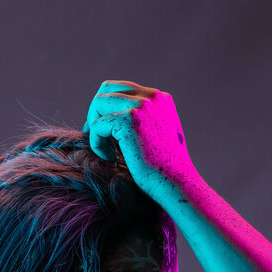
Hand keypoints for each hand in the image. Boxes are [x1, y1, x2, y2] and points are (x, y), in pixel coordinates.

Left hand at [81, 80, 199, 203]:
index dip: (108, 109)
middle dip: (96, 112)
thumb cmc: (167, 170)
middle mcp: (152, 97)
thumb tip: (119, 119)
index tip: (104, 131)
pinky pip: (97, 125)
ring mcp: (140, 106)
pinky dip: (97, 143)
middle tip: (96, 136)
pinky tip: (109, 158)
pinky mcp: (127, 121)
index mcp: (160, 99)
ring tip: (105, 151)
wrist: (176, 184)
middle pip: (107, 88)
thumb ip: (145, 122)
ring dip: (94, 127)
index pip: (123, 90)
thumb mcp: (159, 138)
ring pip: (99, 103)